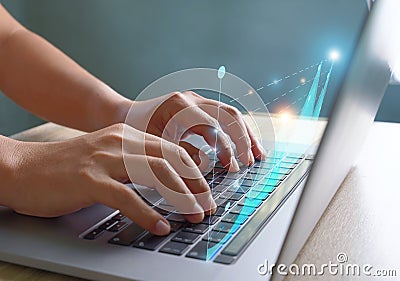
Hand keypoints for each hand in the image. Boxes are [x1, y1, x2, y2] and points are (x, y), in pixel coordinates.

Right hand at [2, 124, 215, 234]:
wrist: (24, 168)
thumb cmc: (67, 167)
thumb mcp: (107, 157)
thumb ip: (135, 163)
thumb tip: (166, 179)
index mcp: (127, 135)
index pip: (171, 149)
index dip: (194, 171)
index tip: (206, 190)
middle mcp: (120, 142)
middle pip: (171, 159)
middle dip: (196, 184)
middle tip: (207, 205)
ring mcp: (105, 159)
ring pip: (157, 174)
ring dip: (181, 197)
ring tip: (194, 215)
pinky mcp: (89, 180)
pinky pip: (127, 197)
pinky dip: (147, 214)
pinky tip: (159, 226)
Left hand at [126, 91, 265, 171]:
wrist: (121, 116)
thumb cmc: (133, 131)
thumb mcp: (154, 145)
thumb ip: (181, 156)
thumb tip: (205, 169)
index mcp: (180, 106)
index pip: (215, 126)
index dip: (227, 149)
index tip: (233, 169)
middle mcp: (192, 99)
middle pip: (230, 115)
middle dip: (244, 139)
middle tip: (252, 161)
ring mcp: (196, 102)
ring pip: (230, 115)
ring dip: (244, 135)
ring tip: (257, 155)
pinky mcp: (197, 109)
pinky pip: (222, 119)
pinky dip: (233, 134)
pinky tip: (240, 148)